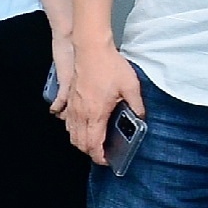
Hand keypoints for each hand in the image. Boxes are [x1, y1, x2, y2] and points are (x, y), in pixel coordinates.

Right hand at [58, 44, 145, 163]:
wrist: (91, 48)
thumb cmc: (109, 65)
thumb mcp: (130, 86)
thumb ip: (137, 105)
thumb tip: (140, 117)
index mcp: (96, 114)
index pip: (93, 145)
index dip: (99, 157)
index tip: (107, 160)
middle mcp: (81, 113)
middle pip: (79, 143)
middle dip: (90, 152)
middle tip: (102, 152)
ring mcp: (73, 106)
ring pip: (71, 133)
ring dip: (80, 141)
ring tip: (93, 141)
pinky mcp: (70, 97)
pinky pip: (67, 120)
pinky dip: (72, 128)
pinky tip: (81, 125)